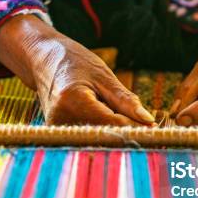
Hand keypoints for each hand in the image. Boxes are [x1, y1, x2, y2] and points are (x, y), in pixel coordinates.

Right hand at [0, 15, 154, 125]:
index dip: (136, 128)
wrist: (42, 59)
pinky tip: (105, 118)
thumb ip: (125, 101)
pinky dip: (102, 129)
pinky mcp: (58, 133)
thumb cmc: (74, 61)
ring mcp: (57, 128)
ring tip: (121, 117)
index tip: (155, 129)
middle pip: (105, 135)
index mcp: (73, 101)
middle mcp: (61, 119)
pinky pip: (88, 135)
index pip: (112, 124)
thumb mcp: (104, 75)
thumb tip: (148, 121)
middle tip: (146, 127)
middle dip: (128, 132)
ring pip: (98, 138)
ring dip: (114, 131)